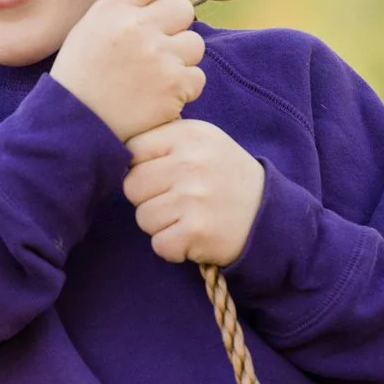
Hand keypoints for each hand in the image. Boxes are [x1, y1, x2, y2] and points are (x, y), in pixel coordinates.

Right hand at [51, 0, 204, 140]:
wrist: (75, 130)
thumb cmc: (83, 79)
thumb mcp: (89, 29)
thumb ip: (123, 5)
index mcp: (112, 9)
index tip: (159, 6)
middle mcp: (135, 27)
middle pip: (183, 7)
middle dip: (174, 28)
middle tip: (152, 51)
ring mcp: (157, 57)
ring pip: (195, 43)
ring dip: (180, 60)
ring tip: (151, 77)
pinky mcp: (174, 87)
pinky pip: (197, 76)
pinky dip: (182, 89)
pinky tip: (156, 97)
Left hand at [124, 120, 265, 264]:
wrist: (269, 215)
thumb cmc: (225, 177)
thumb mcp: (203, 142)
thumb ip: (164, 140)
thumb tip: (113, 147)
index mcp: (188, 135)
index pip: (132, 149)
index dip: (140, 167)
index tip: (162, 176)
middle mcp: (191, 163)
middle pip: (131, 186)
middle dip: (147, 199)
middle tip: (176, 201)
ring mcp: (193, 197)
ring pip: (142, 217)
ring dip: (160, 225)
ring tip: (187, 218)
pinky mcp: (197, 231)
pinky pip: (159, 244)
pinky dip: (173, 248)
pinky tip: (193, 237)